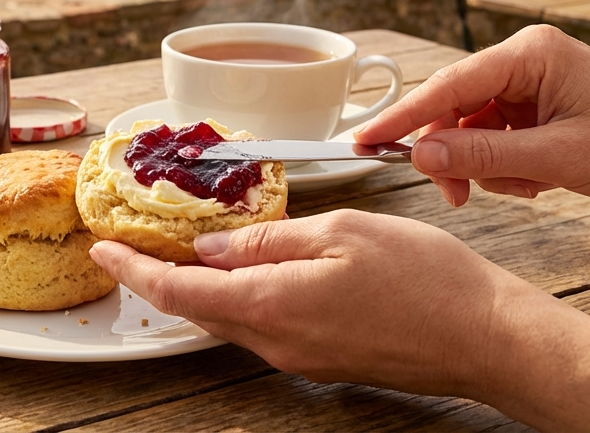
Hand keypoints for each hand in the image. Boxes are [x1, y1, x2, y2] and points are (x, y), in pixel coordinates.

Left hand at [90, 211, 589, 431]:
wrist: (486, 338)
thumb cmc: (424, 279)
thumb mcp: (340, 232)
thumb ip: (269, 239)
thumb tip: (215, 245)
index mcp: (270, 305)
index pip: (176, 293)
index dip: (133, 270)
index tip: (103, 249)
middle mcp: (274, 341)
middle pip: (197, 309)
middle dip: (161, 275)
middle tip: (139, 237)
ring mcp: (298, 355)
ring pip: (229, 316)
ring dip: (203, 285)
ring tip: (188, 244)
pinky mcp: (322, 358)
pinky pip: (263, 324)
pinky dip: (241, 295)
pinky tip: (249, 266)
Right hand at [356, 25, 589, 207]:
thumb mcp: (556, 159)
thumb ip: (482, 156)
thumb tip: (420, 156)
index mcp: (528, 54)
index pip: (447, 86)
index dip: (402, 118)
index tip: (363, 142)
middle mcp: (524, 59)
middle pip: (454, 107)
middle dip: (454, 154)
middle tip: (456, 197)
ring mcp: (530, 81)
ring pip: (471, 127)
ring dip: (486, 166)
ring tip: (527, 187)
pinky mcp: (537, 103)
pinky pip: (495, 135)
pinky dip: (505, 165)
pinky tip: (537, 180)